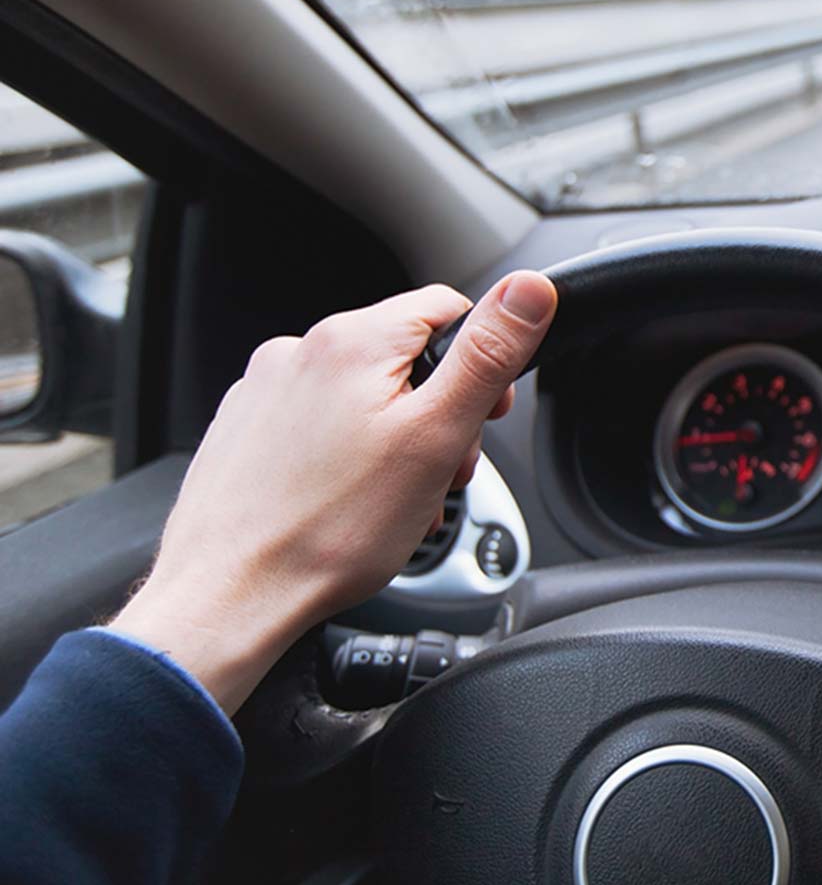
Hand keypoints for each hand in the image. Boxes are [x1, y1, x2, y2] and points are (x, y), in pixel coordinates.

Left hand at [111, 272, 557, 713]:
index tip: (485, 416)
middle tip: (440, 474)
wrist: (229, 595)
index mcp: (353, 340)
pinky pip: (321, 426)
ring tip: (396, 501)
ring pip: (364, 397)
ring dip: (397, 442)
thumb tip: (530, 289)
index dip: (482, 362)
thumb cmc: (329, 530)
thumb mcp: (437, 435)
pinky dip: (349, 458)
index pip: (447, 308)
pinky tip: (351, 504)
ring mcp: (266, 391)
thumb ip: (488, 355)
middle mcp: (300, 351)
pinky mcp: (247, 430)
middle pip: (406, 358)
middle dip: (438, 414)